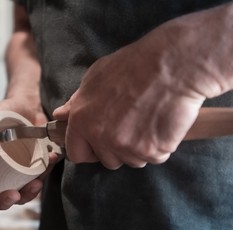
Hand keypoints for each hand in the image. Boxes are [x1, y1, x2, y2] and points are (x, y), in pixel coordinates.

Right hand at [0, 93, 52, 209]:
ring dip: (28, 195)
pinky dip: (45, 173)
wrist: (28, 106)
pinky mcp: (33, 171)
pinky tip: (50, 161)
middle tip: (12, 195)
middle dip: (3, 202)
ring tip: (35, 184)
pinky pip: (39, 178)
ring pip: (19, 195)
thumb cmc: (3, 113)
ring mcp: (16, 175)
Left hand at [52, 9, 232, 168]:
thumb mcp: (95, 77)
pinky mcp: (152, 151)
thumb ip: (76, 102)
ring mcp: (127, 146)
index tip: (98, 143)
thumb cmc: (133, 66)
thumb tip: (60, 115)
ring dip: (139, 148)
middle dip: (116, 149)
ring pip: (132, 161)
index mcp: (82, 121)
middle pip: (107, 160)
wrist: (172, 64)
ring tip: (147, 121)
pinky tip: (160, 124)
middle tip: (130, 124)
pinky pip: (154, 158)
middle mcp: (101, 137)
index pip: (76, 154)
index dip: (88, 149)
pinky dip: (159, 146)